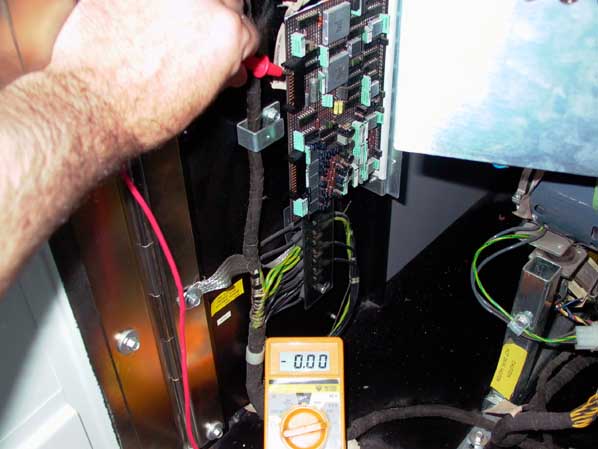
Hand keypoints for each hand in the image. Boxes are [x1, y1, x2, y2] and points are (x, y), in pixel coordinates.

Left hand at [48, 0, 258, 151]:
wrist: (92, 108)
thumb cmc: (141, 112)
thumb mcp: (202, 98)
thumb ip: (221, 70)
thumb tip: (226, 66)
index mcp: (225, 31)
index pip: (248, 31)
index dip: (238, 48)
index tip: (226, 54)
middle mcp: (198, 2)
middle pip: (224, 3)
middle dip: (214, 23)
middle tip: (196, 46)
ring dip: (181, 13)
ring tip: (162, 39)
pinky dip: (146, 10)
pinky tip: (138, 32)